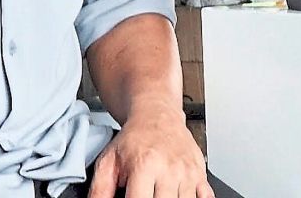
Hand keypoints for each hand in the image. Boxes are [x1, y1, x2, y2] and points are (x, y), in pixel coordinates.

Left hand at [89, 105, 213, 197]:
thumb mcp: (109, 161)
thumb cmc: (134, 138)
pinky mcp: (200, 174)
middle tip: (145, 195)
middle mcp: (169, 169)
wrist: (157, 112)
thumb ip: (99, 190)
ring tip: (160, 193)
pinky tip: (180, 195)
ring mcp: (187, 172)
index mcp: (144, 165)